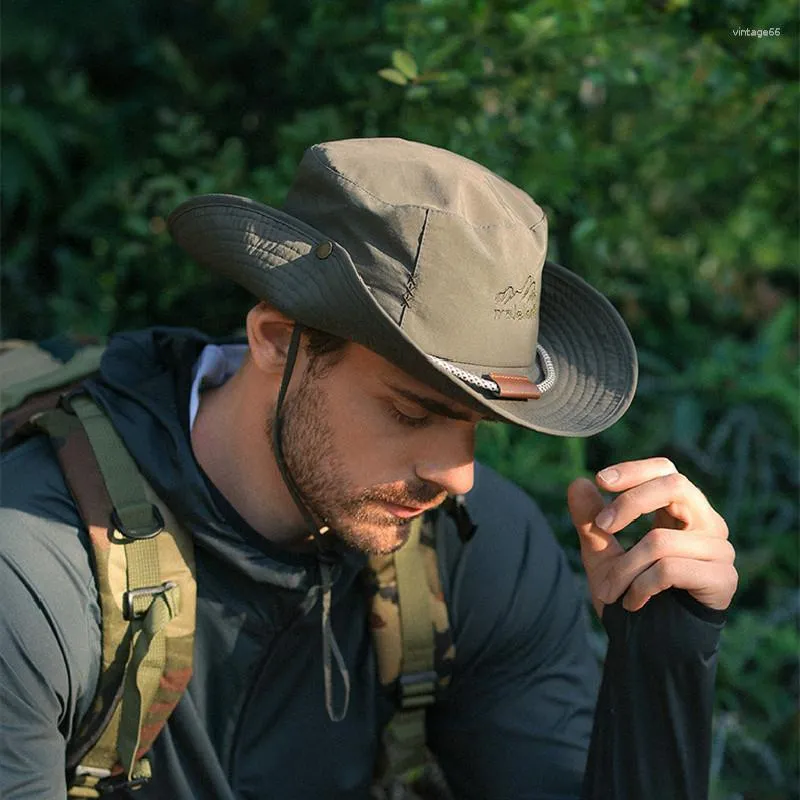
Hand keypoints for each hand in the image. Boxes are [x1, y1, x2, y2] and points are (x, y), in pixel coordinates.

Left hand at [567, 457, 736, 616]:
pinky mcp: (723, 579)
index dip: (635, 470)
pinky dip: (640, 586)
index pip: (666, 471)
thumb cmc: (628, 596)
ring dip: (625, 567)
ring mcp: (719, 551)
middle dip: (630, 502)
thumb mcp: (601, 555)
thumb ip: (590, 521)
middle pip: (675, 486)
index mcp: (681, 512)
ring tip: (609, 589)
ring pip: (661, 539)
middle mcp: (707, 524)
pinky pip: (670, 569)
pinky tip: (632, 603)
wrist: (649, 650)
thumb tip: (576, 482)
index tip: (600, 480)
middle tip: (602, 526)